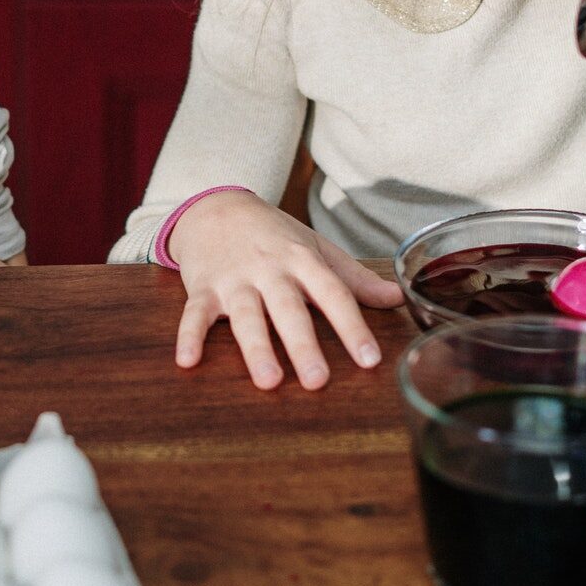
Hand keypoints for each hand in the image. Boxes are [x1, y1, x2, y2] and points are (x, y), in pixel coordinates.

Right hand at [167, 190, 402, 389]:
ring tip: (268, 379)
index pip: (333, 294)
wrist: (216, 206)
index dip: (352, 327)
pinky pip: (194, 313)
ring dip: (256, 347)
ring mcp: (234, 278)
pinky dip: (189, 336)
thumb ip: (354, 278)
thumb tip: (397, 299)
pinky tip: (187, 360)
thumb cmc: (273, 234)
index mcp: (303, 260)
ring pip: (246, 315)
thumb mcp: (315, 247)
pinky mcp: (202, 287)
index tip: (369, 359)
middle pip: (289, 310)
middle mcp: (270, 269)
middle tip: (317, 380)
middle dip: (303, 345)